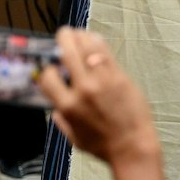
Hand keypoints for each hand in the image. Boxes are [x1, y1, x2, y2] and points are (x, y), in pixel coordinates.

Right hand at [37, 28, 159, 166]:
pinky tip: (94, 39)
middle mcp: (83, 90)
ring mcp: (102, 80)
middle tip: (63, 35)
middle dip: (62, 40)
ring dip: (79, 36)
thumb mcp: (73, 138)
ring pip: (86, 47)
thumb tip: (55, 110)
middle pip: (67, 53)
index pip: (48, 77)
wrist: (132, 146)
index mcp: (68, 106)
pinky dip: (97, 42)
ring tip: (77, 33)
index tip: (52, 67)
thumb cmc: (103, 146)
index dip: (47, 69)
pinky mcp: (119, 76)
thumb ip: (62, 121)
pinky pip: (105, 51)